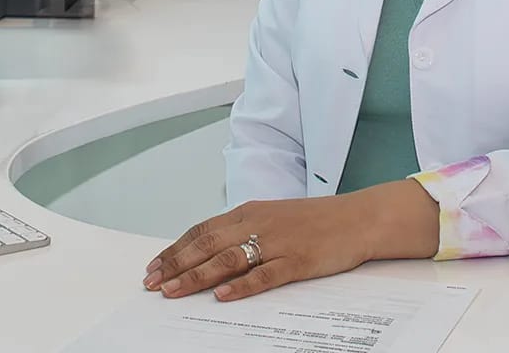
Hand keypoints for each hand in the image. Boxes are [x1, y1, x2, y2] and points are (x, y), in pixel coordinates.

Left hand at [142, 180, 438, 301]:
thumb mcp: (273, 218)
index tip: (153, 267)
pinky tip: (222, 296)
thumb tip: (210, 254)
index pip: (202, 230)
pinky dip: (241, 286)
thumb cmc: (314, 221)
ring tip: (173, 292)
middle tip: (151, 284)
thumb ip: (243, 232)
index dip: (175, 249)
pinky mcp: (297, 261)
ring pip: (228, 260)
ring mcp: (277, 242)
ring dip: (197, 277)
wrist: (357, 218)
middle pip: (207, 245)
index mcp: (249, 211)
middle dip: (176, 266)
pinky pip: (263, 275)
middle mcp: (258, 223)